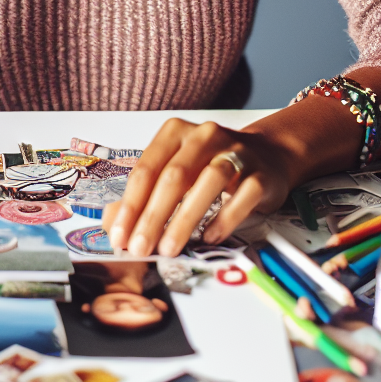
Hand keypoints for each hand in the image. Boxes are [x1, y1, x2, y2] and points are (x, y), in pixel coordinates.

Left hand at [101, 118, 296, 257]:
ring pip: (207, 183)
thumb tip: (114, 223)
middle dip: (152, 216)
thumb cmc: (210, 165)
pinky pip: (242, 197)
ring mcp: (236, 152)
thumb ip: (146, 192)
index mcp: (175, 133)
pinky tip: (208, 239)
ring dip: (184, 220)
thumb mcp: (176, 170)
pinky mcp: (261, 174)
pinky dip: (223, 219)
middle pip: (174, 177)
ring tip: (168, 248)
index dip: (130, 204)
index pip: (146, 169)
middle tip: (139, 248)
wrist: (266, 156)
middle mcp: (204, 136)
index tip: (119, 235)